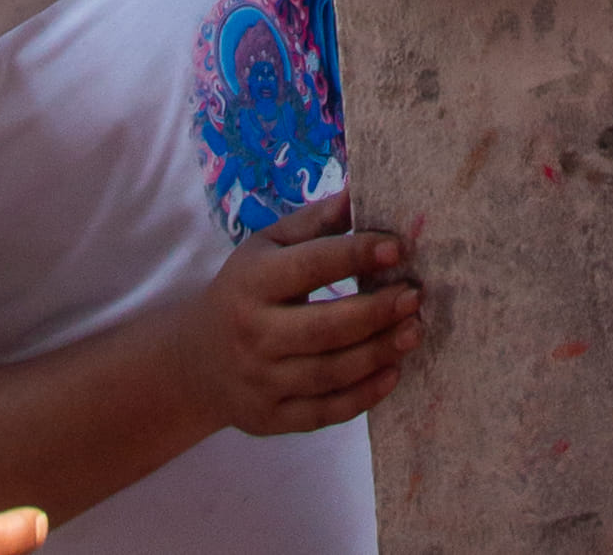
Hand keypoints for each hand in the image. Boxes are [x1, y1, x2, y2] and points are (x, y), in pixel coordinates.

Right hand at [194, 197, 423, 431]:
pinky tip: (392, 373)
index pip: (310, 267)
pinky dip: (363, 396)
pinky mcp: (271, 418)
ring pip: (329, 373)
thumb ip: (315, 223)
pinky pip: (324, 413)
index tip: (398, 247)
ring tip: (413, 331)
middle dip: (377, 312)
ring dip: (378, 353)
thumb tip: (358, 193)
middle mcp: (254, 333)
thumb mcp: (267, 247)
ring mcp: (261, 381)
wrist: (198, 361)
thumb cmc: (245, 290)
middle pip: (325, 327)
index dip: (356, 255)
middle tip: (415, 296)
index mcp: (253, 281)